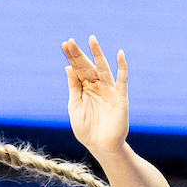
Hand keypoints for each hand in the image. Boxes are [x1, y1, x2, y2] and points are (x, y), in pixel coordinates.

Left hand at [63, 37, 130, 156]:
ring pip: (102, 68)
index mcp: (84, 89)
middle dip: (79, 54)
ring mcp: (109, 90)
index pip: (77, 69)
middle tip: (70, 41)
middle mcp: (97, 86)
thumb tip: (68, 67)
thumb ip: (74, 88)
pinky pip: (121, 80)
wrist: (100, 147)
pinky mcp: (120, 97)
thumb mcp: (75, 107)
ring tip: (91, 40)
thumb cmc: (87, 130)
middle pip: (87, 66)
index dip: (71, 57)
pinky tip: (119, 54)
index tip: (64, 44)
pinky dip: (122, 67)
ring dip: (97, 54)